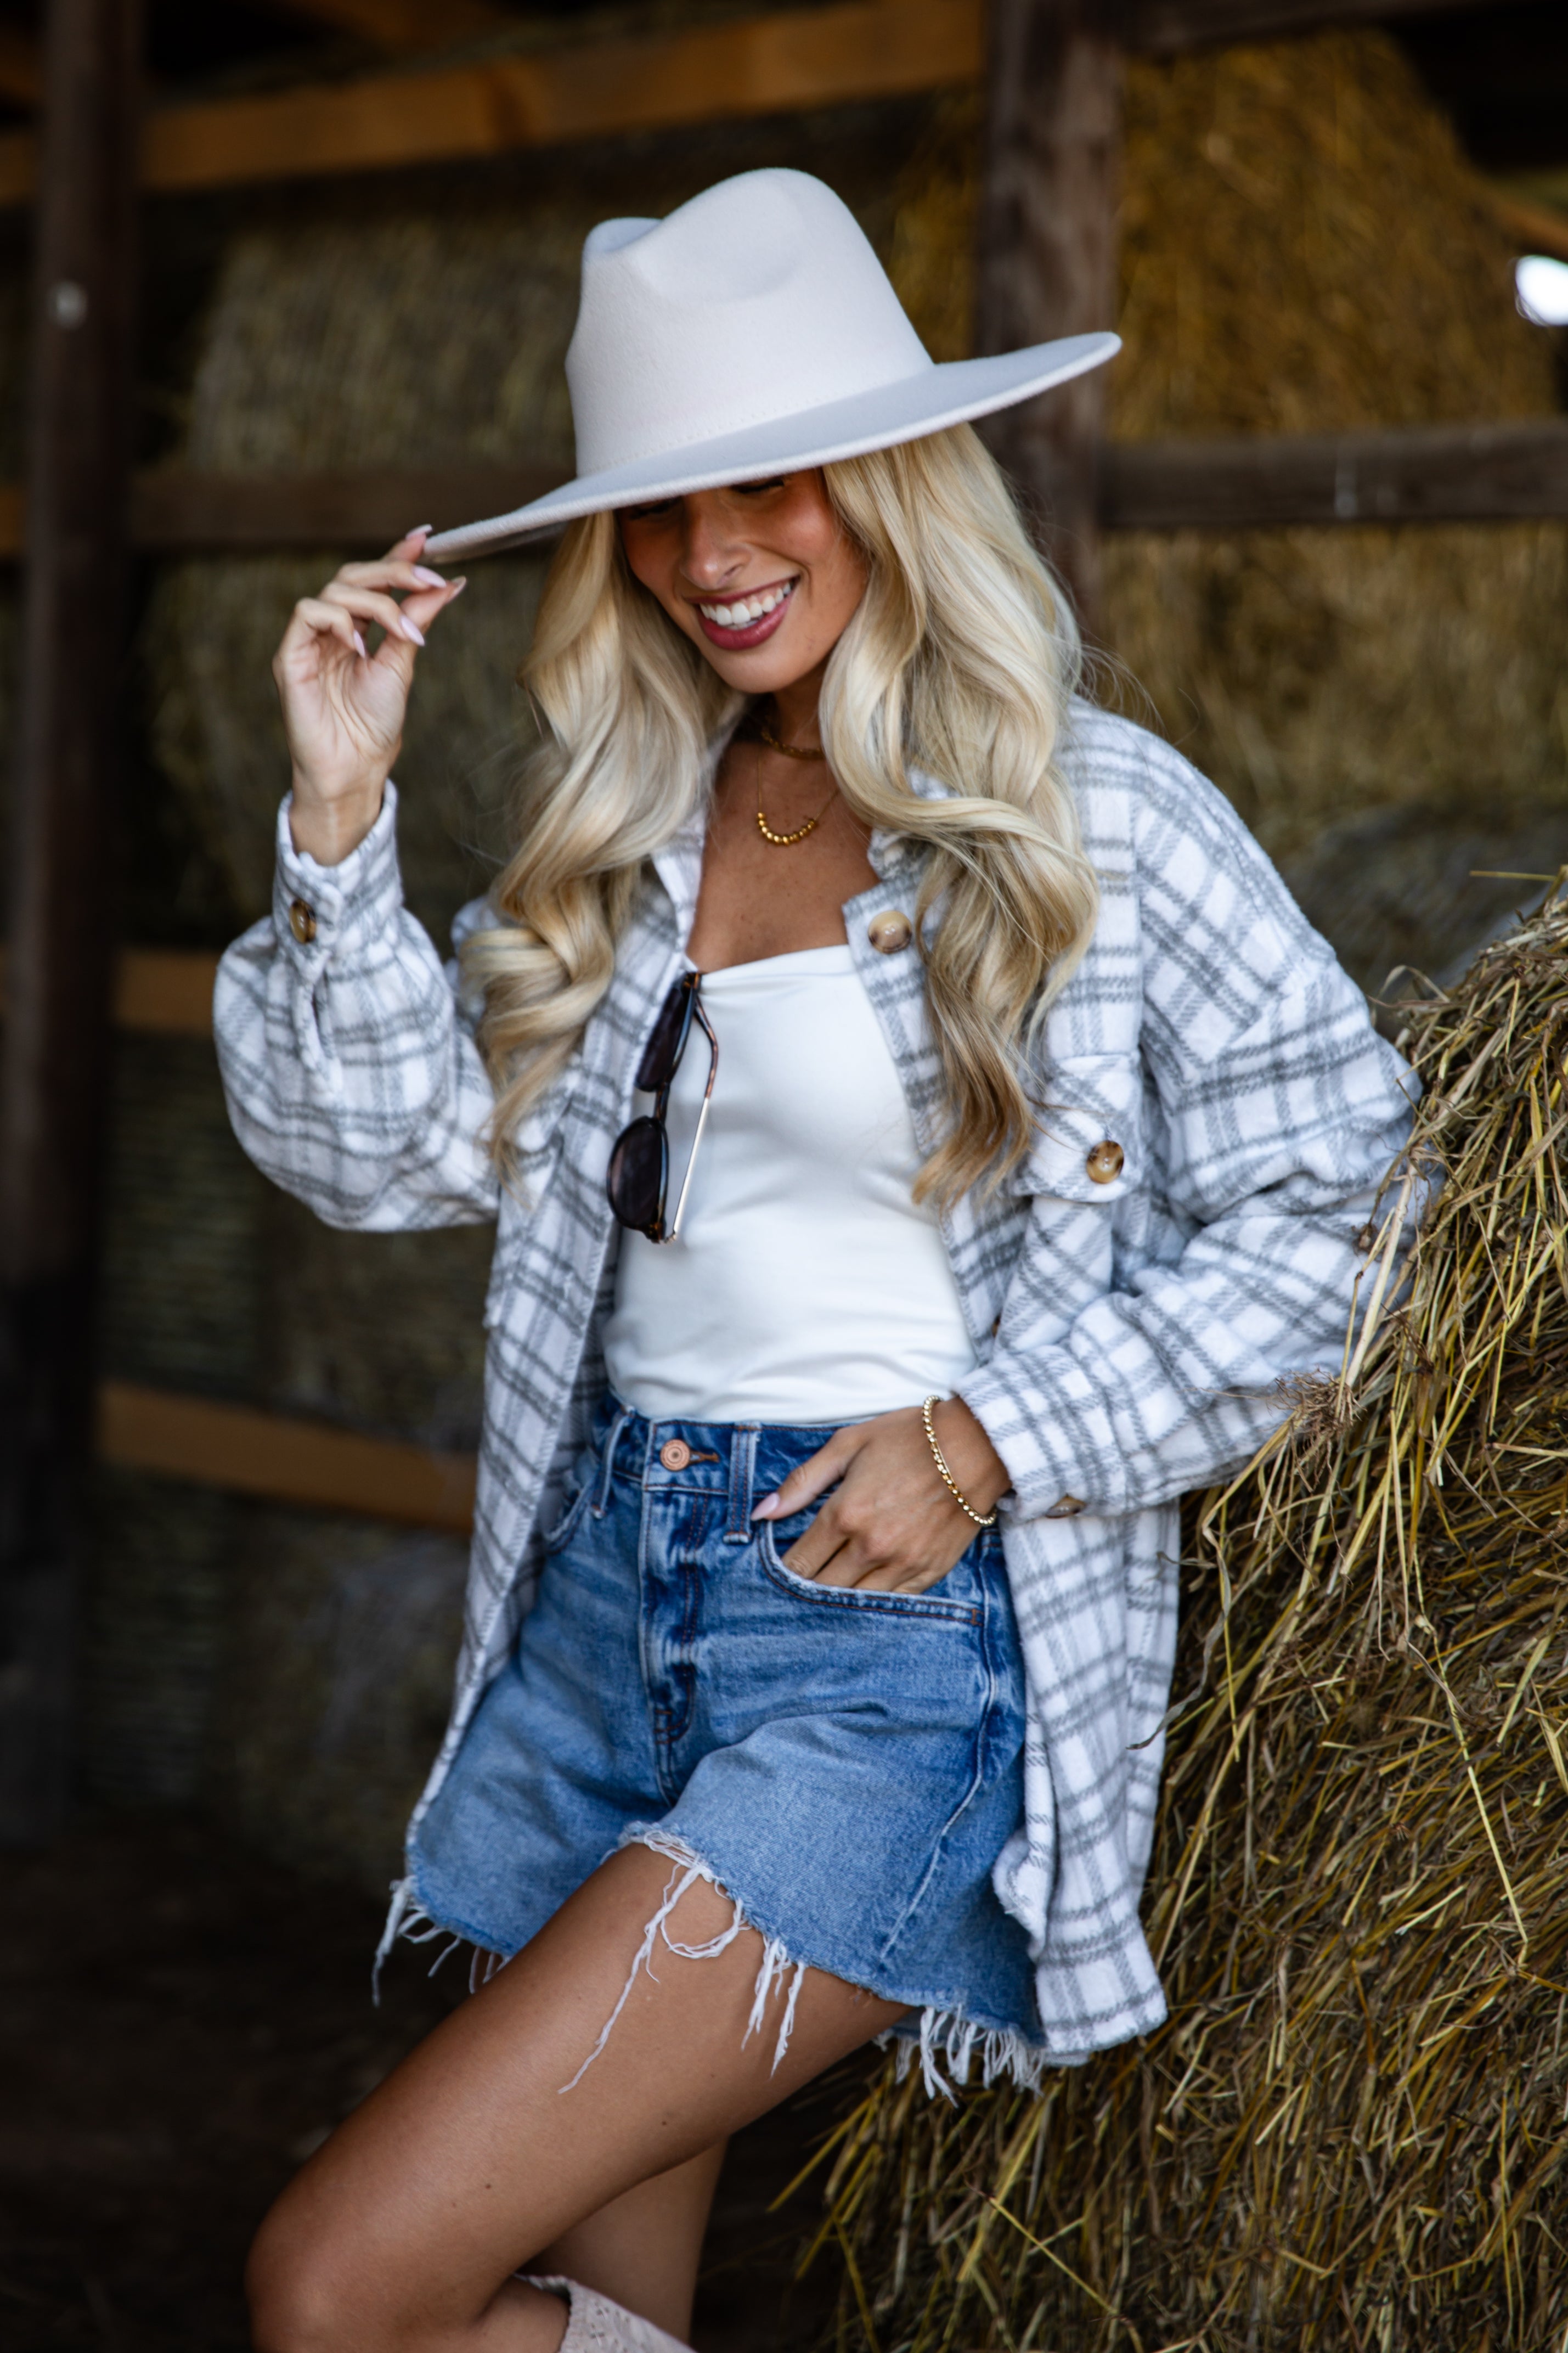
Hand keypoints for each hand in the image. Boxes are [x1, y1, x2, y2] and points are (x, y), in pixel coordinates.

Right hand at [272, 528, 466, 865]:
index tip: (427, 537)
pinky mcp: (290, 656)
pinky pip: (307, 613)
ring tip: (403, 630)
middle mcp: (331, 630)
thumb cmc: (375, 726)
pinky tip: (362, 644)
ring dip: (375, 602)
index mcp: (357, 630)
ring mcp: (308, 641)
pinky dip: (338, 619)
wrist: (356, 769)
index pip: (374, 581)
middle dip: (392, 571)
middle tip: (428, 579)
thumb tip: (450, 583)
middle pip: (353, 576)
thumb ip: (417, 621)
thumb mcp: (403, 664)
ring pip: (334, 590)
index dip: (397, 556)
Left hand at [752, 1398, 1009, 1594]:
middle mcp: (870, 1547)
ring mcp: (902, 1564)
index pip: (798, 1562)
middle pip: (821, 1589)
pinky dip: (871, 1602)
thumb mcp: (848, 1445)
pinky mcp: (928, 1572)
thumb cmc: (909, 1439)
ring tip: (824, 1592)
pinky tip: (860, 1593)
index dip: (781, 1570)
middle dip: (803, 1590)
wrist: (977, 1446)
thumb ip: (802, 1482)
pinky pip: (890, 1603)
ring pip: (854, 1603)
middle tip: (793, 1588)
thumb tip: (762, 1513)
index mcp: (845, 1514)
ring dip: (835, 1601)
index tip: (773, 1571)